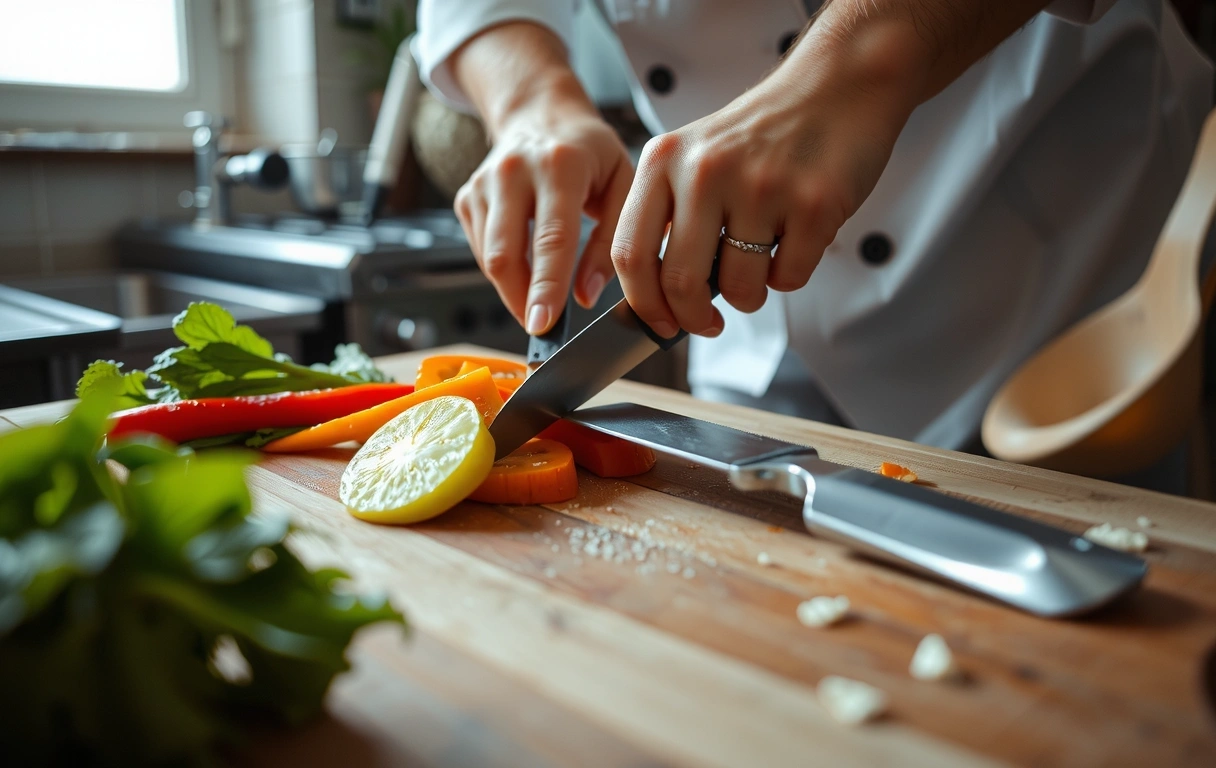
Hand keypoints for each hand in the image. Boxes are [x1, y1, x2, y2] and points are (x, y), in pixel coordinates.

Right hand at [456, 101, 632, 332]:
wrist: (540, 114)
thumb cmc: (589, 153)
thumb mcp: (622, 184)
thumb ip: (611, 242)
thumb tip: (585, 295)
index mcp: (560, 164)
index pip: (551, 238)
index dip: (546, 287)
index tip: (544, 325)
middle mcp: (514, 170)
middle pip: (506, 254)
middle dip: (521, 301)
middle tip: (541, 331)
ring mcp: (483, 183)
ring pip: (489, 259)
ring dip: (513, 292)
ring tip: (540, 303)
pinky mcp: (467, 197)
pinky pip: (482, 251)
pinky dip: (505, 271)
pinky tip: (527, 268)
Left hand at [609, 0, 1051, 338]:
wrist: (837, 87)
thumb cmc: (763, 135)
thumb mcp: (694, 158)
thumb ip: (667, 216)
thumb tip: (655, 300)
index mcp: (663, 161)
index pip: (630, 253)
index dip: (643, 304)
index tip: (659, 324)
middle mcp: (705, 171)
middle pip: (680, 282)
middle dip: (694, 318)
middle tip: (708, 323)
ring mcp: (761, 186)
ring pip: (739, 289)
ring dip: (749, 296)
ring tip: (760, 262)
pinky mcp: (813, 204)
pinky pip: (788, 278)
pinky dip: (790, 274)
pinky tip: (794, 239)